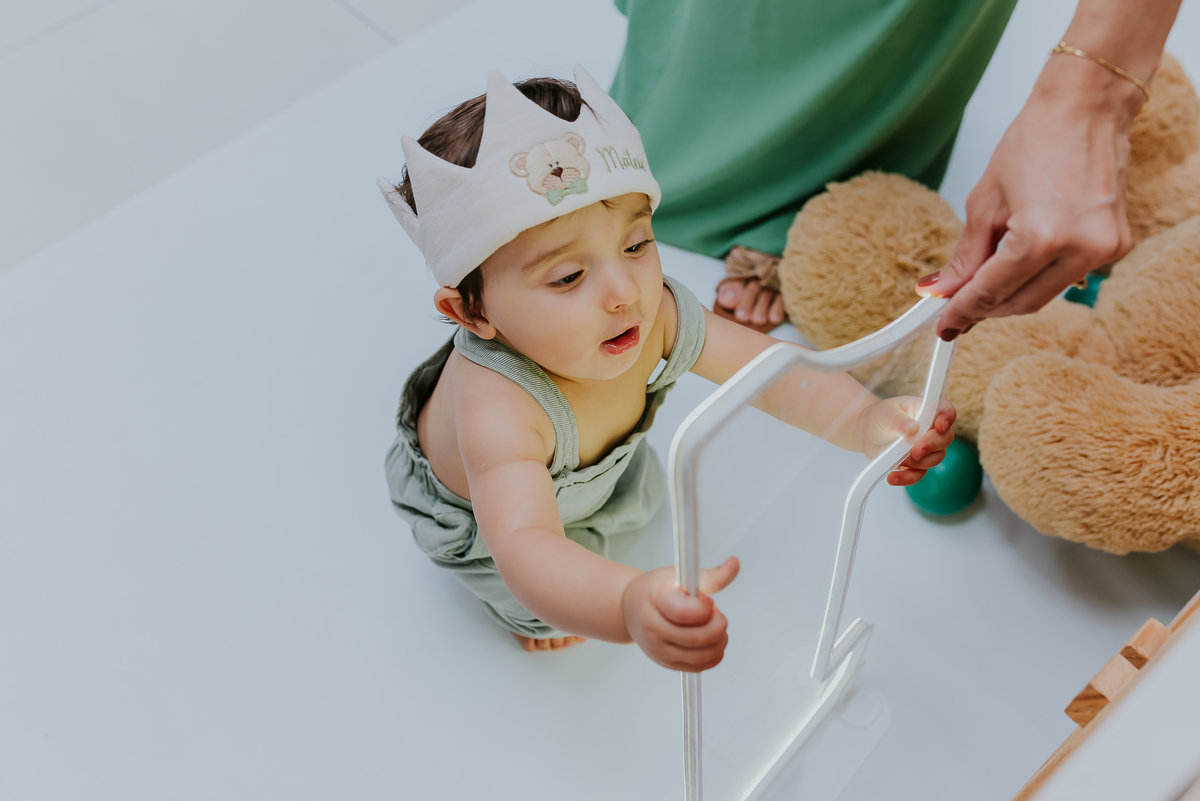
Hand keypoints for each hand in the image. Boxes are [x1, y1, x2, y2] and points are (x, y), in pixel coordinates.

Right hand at [622, 557, 739, 671]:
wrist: (629, 610)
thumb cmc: (655, 590)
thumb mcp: (677, 575)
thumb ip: (709, 575)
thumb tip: (735, 563)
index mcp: (655, 602)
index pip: (685, 613)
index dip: (705, 607)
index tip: (708, 600)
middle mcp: (653, 630)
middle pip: (698, 637)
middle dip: (718, 624)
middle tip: (716, 613)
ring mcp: (658, 651)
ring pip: (702, 655)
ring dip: (719, 640)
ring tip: (714, 625)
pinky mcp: (667, 664)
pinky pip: (699, 666)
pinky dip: (714, 655)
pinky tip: (713, 640)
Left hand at [856, 397, 955, 485]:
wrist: (867, 432)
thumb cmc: (880, 417)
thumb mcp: (885, 414)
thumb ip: (898, 420)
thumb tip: (913, 428)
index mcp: (926, 410)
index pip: (946, 410)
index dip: (948, 417)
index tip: (940, 426)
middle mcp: (931, 429)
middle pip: (945, 438)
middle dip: (931, 446)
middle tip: (915, 452)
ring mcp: (926, 448)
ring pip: (935, 458)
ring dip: (918, 463)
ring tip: (898, 460)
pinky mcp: (916, 464)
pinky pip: (919, 474)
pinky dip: (908, 477)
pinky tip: (893, 477)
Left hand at [916, 54, 1142, 339]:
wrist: (1086, 108)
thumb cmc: (1036, 141)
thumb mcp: (984, 202)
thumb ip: (965, 255)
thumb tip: (942, 289)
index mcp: (1041, 237)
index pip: (992, 292)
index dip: (963, 311)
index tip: (944, 325)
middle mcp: (1079, 248)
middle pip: (1020, 302)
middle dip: (985, 307)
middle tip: (957, 306)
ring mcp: (1103, 249)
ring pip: (1044, 294)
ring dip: (1011, 293)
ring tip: (985, 274)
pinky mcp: (1115, 244)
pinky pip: (1067, 276)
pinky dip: (1038, 275)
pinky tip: (1020, 259)